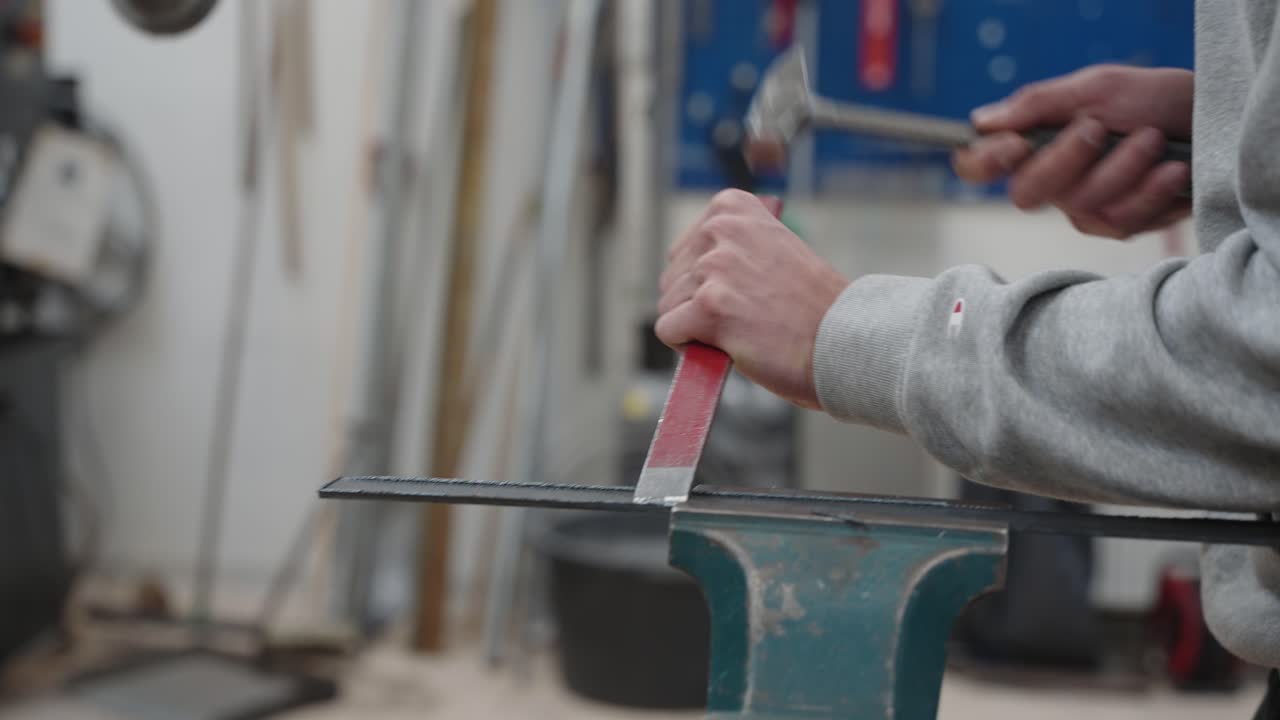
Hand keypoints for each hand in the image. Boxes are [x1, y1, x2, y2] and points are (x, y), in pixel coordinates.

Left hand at [656, 190, 850, 408]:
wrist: (843, 339)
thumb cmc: (812, 306)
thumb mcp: (772, 249)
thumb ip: (730, 248)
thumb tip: (687, 267)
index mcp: (732, 208)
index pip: (685, 250)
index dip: (706, 282)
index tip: (742, 290)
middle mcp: (721, 229)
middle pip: (673, 279)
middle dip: (698, 305)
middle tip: (746, 316)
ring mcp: (714, 267)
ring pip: (669, 306)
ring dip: (698, 328)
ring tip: (743, 330)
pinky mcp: (708, 306)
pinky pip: (668, 330)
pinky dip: (690, 347)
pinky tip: (726, 346)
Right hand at [953, 65, 1193, 238]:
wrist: (1212, 120)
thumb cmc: (1152, 99)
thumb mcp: (1097, 87)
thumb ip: (1039, 104)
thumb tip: (983, 121)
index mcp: (1034, 144)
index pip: (979, 166)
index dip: (984, 162)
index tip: (1017, 144)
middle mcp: (1050, 181)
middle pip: (1025, 194)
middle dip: (1065, 161)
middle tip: (1099, 128)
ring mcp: (1083, 208)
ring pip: (1081, 205)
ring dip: (1124, 168)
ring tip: (1153, 138)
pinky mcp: (1119, 225)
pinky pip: (1121, 220)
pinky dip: (1150, 190)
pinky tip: (1172, 169)